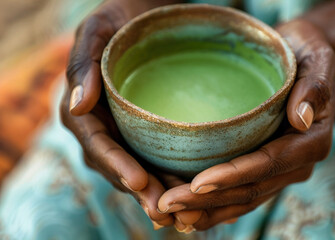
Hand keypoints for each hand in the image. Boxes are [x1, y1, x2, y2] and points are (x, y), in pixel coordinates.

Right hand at [61, 0, 179, 228]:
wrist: (144, 16)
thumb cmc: (120, 18)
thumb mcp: (98, 28)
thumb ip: (82, 63)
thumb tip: (76, 106)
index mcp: (83, 108)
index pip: (96, 143)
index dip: (115, 164)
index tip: (139, 181)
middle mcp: (100, 127)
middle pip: (115, 165)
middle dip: (138, 190)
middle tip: (163, 211)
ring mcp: (121, 133)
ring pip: (134, 169)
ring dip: (154, 193)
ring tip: (178, 212)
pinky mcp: (142, 134)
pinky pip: (150, 160)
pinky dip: (166, 178)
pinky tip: (187, 192)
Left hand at [157, 19, 334, 230]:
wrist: (297, 58)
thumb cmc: (303, 55)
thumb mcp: (316, 60)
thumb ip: (314, 88)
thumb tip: (301, 118)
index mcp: (309, 142)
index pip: (267, 164)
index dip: (233, 176)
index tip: (197, 182)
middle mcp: (295, 164)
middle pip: (249, 190)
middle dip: (207, 200)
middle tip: (167, 205)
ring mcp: (278, 172)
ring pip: (241, 199)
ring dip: (205, 209)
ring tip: (168, 213)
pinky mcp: (263, 170)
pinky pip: (239, 194)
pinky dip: (214, 206)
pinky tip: (188, 213)